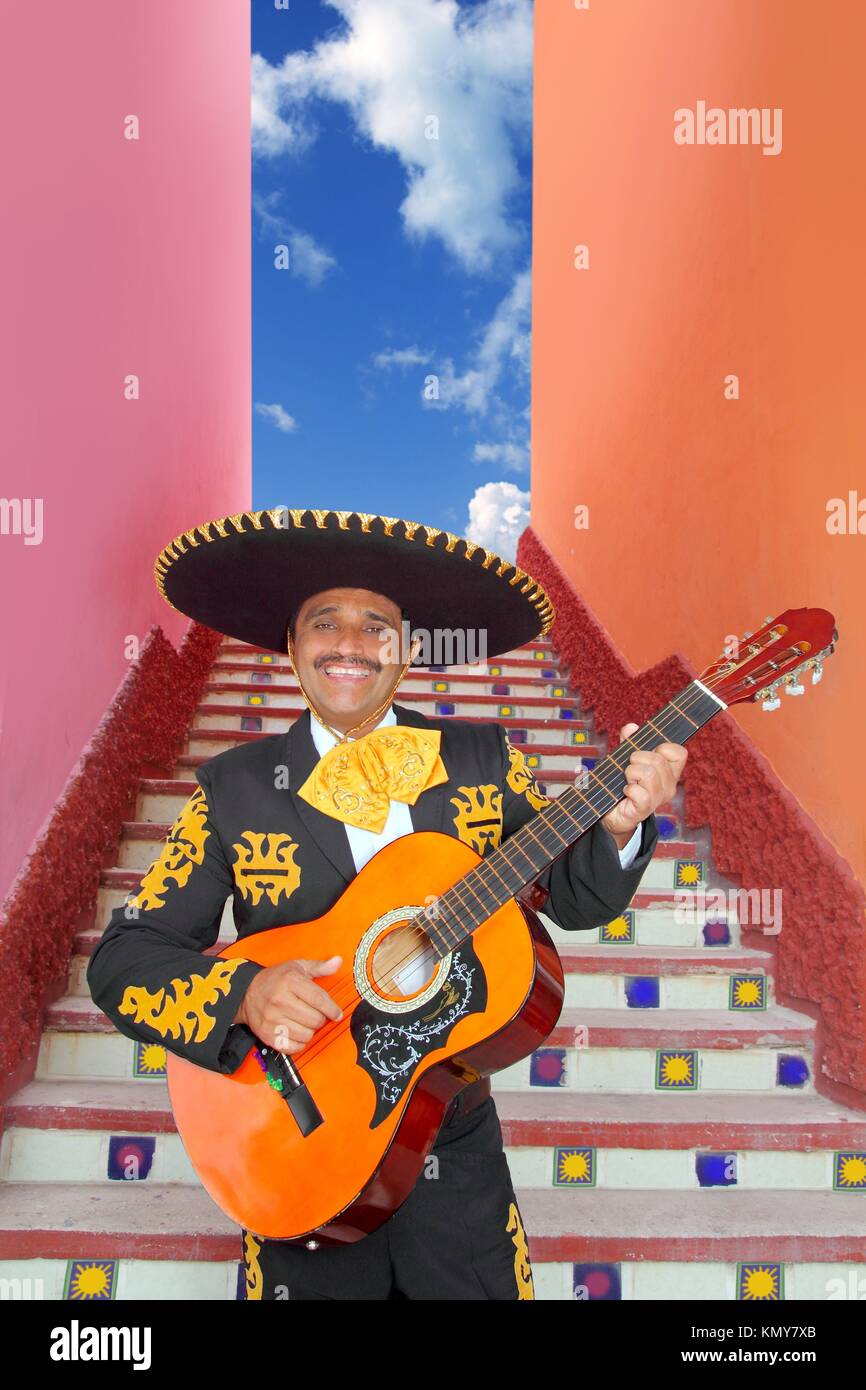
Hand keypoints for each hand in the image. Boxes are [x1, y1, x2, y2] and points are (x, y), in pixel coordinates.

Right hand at [234, 955, 342, 1053]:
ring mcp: (273, 1020)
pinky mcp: (268, 1035)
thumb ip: (319, 966)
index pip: (318, 999)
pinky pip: (293, 1047)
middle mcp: (280, 1001)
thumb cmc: (274, 979)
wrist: (246, 993)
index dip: (332, 1009)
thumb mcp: (296, 967)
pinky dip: (299, 1042)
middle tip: (316, 1014)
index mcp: (289, 982)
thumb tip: (338, 962)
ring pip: (306, 1035)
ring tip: (305, 1022)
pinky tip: (296, 1032)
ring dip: (310, 1031)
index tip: (337, 1014)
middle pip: (315, 1019)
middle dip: (320, 1019)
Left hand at [600, 722, 687, 849]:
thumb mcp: (625, 760)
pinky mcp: (644, 810)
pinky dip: (629, 789)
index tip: (648, 752)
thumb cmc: (622, 784)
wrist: (613, 813)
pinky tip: (626, 791)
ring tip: (628, 780)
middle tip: (630, 768)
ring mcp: (658, 799)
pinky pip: (640, 793)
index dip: (663, 747)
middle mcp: (668, 786)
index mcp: (669, 772)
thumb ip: (629, 743)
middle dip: (637, 758)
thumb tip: (631, 728)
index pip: (679, 753)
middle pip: (658, 760)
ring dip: (631, 773)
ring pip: (649, 774)